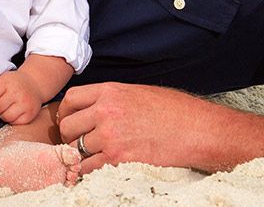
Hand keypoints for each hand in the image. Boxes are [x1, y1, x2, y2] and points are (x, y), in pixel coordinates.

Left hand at [0, 70, 44, 124]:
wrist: (35, 84)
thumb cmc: (15, 83)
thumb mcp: (2, 79)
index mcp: (7, 82)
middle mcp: (17, 92)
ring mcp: (25, 104)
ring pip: (6, 117)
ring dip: (2, 115)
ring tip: (5, 109)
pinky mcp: (30, 114)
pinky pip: (15, 122)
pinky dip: (12, 120)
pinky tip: (13, 112)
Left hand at [57, 82, 205, 172]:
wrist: (197, 130)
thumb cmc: (174, 111)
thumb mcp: (138, 93)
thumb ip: (112, 100)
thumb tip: (94, 110)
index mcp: (110, 92)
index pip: (71, 99)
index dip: (66, 112)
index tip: (71, 121)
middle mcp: (106, 112)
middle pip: (67, 126)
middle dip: (70, 136)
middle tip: (79, 143)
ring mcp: (111, 136)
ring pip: (76, 150)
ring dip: (80, 156)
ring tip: (91, 158)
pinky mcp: (119, 159)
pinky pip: (89, 169)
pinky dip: (89, 171)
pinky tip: (97, 169)